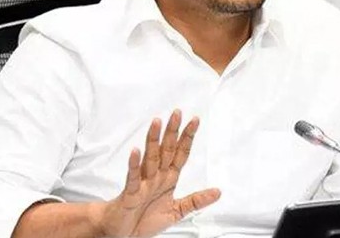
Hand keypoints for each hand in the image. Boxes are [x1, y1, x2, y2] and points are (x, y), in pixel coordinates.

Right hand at [98, 110, 220, 236]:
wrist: (122, 233)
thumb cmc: (144, 220)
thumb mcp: (176, 210)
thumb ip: (196, 200)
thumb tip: (217, 192)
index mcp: (167, 179)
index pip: (180, 154)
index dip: (187, 138)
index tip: (194, 121)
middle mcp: (155, 177)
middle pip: (165, 150)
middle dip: (172, 132)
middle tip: (177, 113)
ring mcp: (143, 184)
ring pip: (149, 158)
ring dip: (153, 140)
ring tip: (157, 123)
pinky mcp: (130, 194)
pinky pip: (132, 178)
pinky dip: (134, 164)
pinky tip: (136, 151)